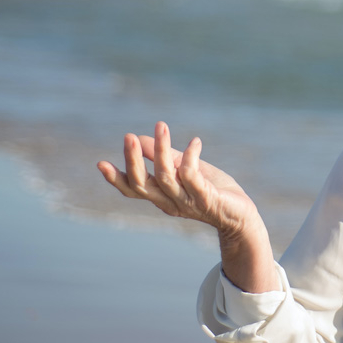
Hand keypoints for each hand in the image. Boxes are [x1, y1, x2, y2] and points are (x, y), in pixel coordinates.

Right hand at [97, 121, 262, 241]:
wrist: (241, 216)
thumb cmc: (212, 190)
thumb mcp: (186, 170)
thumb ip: (165, 156)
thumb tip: (140, 138)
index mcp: (161, 196)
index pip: (133, 190)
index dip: (116, 179)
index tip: (100, 163)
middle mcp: (170, 202)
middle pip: (143, 184)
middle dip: (133, 160)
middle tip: (129, 136)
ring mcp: (187, 202)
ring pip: (166, 176)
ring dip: (162, 150)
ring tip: (161, 126)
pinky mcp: (206, 199)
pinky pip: (192, 176)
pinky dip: (191, 156)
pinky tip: (195, 142)